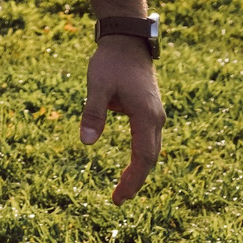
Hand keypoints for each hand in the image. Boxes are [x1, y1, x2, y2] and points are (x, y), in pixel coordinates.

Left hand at [81, 34, 165, 201]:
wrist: (127, 42)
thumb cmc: (111, 62)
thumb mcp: (96, 86)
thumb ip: (92, 113)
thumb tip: (86, 143)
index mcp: (146, 117)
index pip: (143, 158)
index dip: (133, 181)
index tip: (119, 198)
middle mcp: (156, 119)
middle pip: (150, 159)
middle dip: (135, 181)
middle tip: (117, 200)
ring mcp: (155, 115)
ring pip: (151, 150)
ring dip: (139, 171)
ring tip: (122, 189)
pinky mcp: (149, 111)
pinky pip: (148, 141)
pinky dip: (140, 157)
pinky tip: (131, 166)